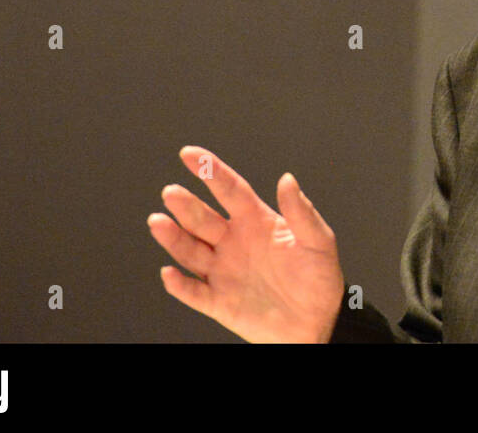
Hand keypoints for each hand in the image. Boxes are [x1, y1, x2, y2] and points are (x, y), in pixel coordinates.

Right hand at [148, 146, 344, 342]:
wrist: (318, 321)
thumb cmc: (319, 277)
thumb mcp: (318, 241)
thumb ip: (302, 211)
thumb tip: (287, 180)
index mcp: (256, 221)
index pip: (230, 190)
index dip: (210, 171)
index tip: (190, 155)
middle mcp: (234, 242)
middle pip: (204, 219)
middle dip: (187, 206)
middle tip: (172, 192)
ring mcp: (224, 271)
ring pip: (191, 251)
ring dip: (174, 238)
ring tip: (158, 222)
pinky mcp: (220, 301)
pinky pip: (194, 292)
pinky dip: (179, 285)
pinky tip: (169, 273)